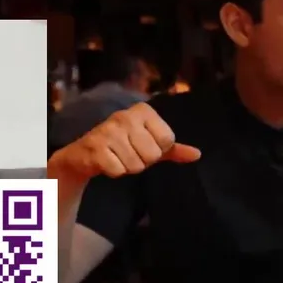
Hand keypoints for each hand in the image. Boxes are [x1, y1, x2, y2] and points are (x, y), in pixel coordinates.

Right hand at [48, 102, 200, 181]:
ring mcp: (109, 130)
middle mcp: (126, 116)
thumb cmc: (123, 146)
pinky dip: (114, 172)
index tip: (143, 145)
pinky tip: (106, 162)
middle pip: (153, 154)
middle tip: (128, 153)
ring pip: (136, 165)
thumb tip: (197, 155)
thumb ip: (174, 149)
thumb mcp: (150, 144)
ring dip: (128, 167)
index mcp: (144, 111)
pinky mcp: (95, 146)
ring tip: (117, 157)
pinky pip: (118, 170)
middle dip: (142, 161)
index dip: (158, 150)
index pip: (168, 140)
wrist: (85, 153)